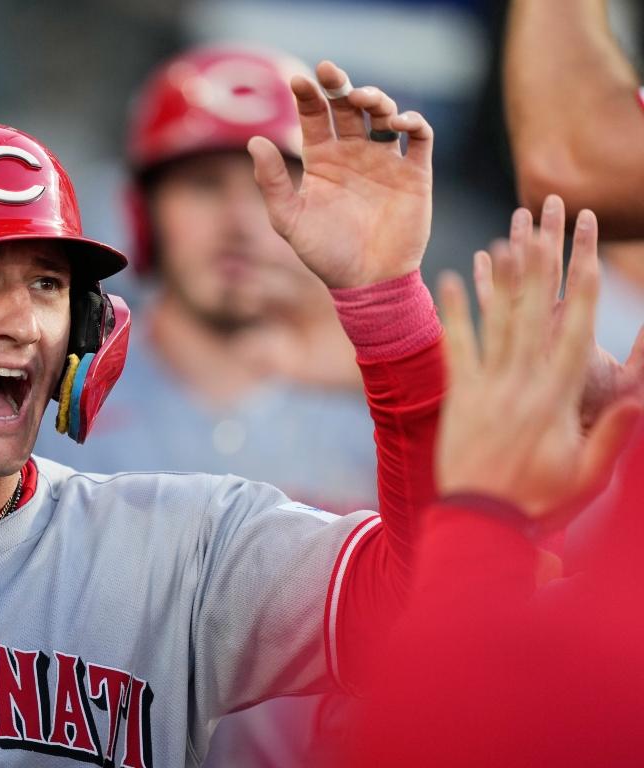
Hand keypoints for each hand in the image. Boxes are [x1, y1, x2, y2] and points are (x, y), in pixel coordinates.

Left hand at [249, 61, 431, 288]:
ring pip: (383, 114)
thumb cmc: (324, 255)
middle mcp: (353, 154)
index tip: (297, 81)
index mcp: (322, 160)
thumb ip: (271, 181)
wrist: (367, 283)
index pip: (313, 116)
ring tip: (363, 99)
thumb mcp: (289, 219)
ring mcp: (385, 161)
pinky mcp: (414, 173)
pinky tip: (397, 123)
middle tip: (330, 71)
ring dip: (375, 99)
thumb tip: (253, 141)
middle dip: (340, 85)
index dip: (307, 96)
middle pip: (348, 107)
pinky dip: (413, 122)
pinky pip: (420, 137)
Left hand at [436, 207, 639, 520]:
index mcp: (558, 398)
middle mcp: (522, 384)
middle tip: (543, 223)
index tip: (586, 249)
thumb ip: (612, 433)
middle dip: (542, 265)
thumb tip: (641, 396)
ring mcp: (487, 387)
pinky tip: (450, 279)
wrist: (480, 525)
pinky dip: (454, 313)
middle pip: (535, 313)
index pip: (577, 330)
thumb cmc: (539, 503)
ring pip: (497, 322)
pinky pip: (456, 347)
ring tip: (502, 237)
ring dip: (500, 278)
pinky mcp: (458, 396)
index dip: (583, 286)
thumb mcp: (587, 473)